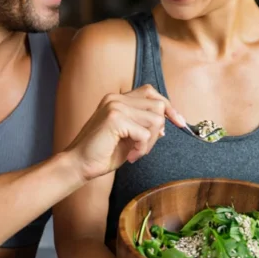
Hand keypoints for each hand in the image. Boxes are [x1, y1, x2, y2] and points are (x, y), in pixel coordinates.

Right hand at [64, 85, 184, 181]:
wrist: (79, 164)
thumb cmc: (104, 152)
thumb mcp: (130, 135)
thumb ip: (146, 125)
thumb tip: (167, 123)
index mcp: (118, 99)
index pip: (151, 92)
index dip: (168, 107)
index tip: (179, 123)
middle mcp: (116, 98)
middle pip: (158, 106)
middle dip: (158, 130)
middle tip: (144, 147)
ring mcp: (115, 106)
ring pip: (155, 120)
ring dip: (150, 142)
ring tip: (136, 151)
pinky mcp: (115, 119)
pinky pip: (145, 133)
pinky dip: (142, 148)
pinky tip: (131, 156)